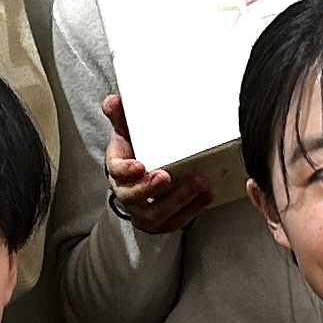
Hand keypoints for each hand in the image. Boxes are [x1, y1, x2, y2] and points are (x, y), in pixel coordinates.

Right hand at [100, 96, 209, 236]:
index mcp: (117, 171)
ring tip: (198, 184)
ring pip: (155, 214)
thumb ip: (119, 114)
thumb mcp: (125, 130)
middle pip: (133, 198)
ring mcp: (143, 211)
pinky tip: (206, 196)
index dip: (126, 171)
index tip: (139, 166)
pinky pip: (174, 222)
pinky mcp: (160, 221)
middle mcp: (127, 194)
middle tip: (167, 176)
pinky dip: (192, 210)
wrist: (139, 173)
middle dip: (150, 189)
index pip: (116, 173)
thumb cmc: (134, 150)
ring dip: (178, 200)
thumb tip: (116, 100)